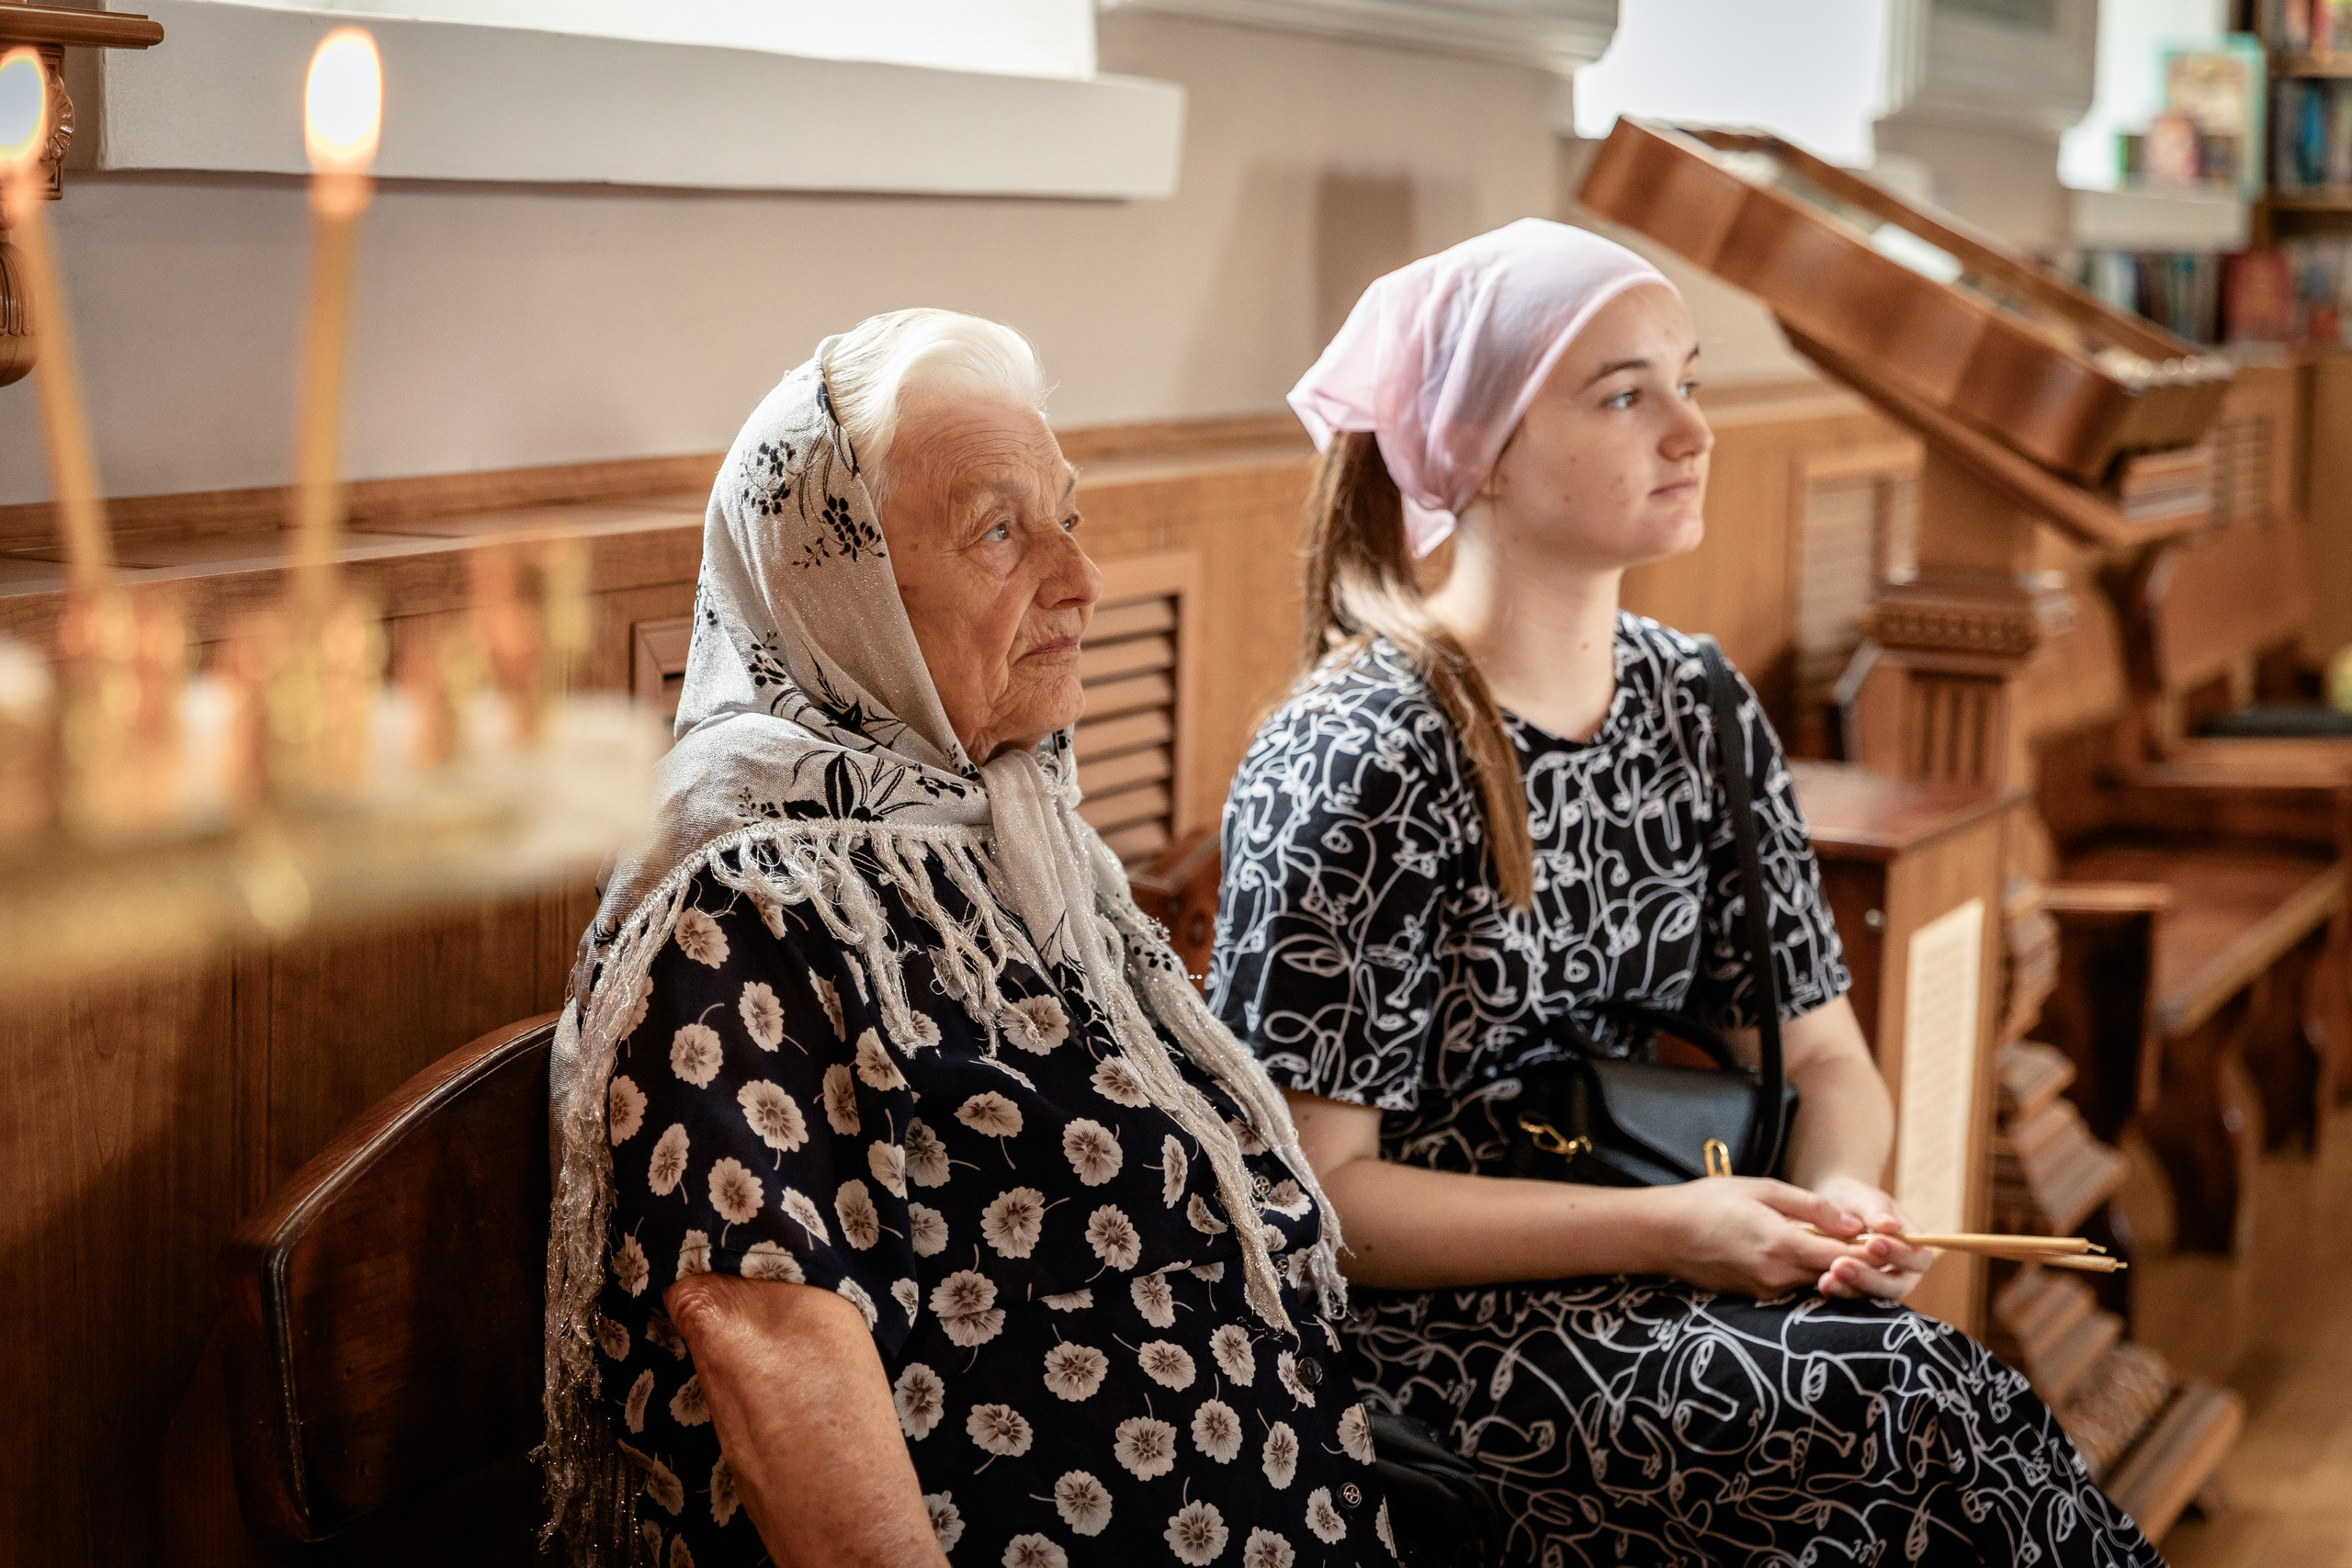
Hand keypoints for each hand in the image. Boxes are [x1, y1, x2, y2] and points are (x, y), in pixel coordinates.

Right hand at [1653, 1177, 1874, 1298]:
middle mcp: (1777, 1276)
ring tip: (1836, 1241)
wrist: (1662, 1233)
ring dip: (1829, 1265)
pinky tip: (1799, 1249)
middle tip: (1875, 1242)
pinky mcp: (1755, 1296)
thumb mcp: (1763, 1189)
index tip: (1891, 1242)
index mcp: (1782, 1245)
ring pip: (1813, 1280)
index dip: (1872, 1253)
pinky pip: (1791, 1283)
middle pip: (1834, 1274)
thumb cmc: (1709, 1202)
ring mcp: (1766, 1290)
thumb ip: (1811, 1207)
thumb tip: (1855, 1223)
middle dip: (1855, 1260)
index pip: (1844, 1258)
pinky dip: (1803, 1269)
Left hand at [1810, 1175, 1932, 1300]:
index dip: (1899, 1255)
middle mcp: (1900, 1270)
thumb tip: (1890, 1225)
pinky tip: (1824, 1283)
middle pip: (1897, 1286)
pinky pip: (1851, 1295)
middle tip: (1841, 1265)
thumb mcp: (1864, 1198)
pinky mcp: (1856, 1289)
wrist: (1829, 1206)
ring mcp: (1879, 1283)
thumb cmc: (1855, 1199)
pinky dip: (1837, 1290)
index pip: (1918, 1258)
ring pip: (1873, 1296)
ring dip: (1851, 1288)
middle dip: (1871, 1278)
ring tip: (1828, 1277)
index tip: (1873, 1243)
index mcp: (1913, 1247)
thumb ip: (1876, 1211)